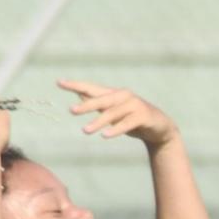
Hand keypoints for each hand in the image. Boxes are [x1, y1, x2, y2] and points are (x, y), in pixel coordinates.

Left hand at [60, 79, 177, 149]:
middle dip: (86, 105)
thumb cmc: (133, 119)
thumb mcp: (114, 111)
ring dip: (98, 122)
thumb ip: (98, 102)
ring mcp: (134, 105)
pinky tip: (105, 135)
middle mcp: (123, 96)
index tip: (59, 83)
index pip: (91, 88)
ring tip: (85, 131)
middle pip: (101, 100)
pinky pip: (126, 124)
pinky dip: (115, 129)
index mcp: (114, 93)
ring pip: (113, 113)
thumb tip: (79, 93)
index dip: (75, 85)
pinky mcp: (143, 116)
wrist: (160, 128)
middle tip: (71, 111)